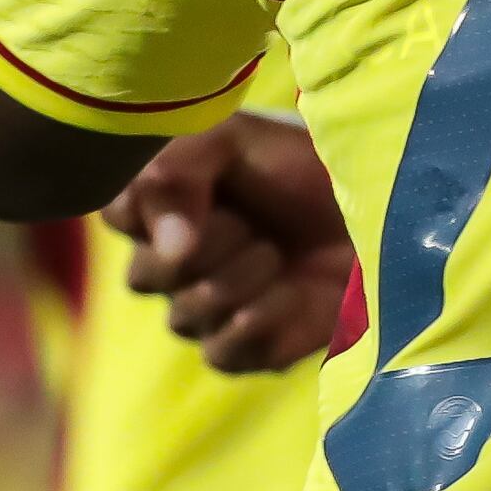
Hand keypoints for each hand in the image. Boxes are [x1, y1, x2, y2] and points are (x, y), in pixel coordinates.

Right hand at [110, 115, 356, 372]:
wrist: (375, 207)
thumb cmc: (302, 165)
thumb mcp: (235, 137)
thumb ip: (179, 170)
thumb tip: (171, 249)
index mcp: (161, 206)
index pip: (115, 218)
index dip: (151, 210)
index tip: (206, 187)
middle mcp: (174, 262)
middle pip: (146, 276)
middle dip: (209, 245)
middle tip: (251, 222)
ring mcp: (207, 309)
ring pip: (185, 316)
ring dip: (240, 279)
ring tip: (277, 252)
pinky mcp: (247, 348)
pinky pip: (222, 352)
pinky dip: (260, 319)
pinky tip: (292, 291)